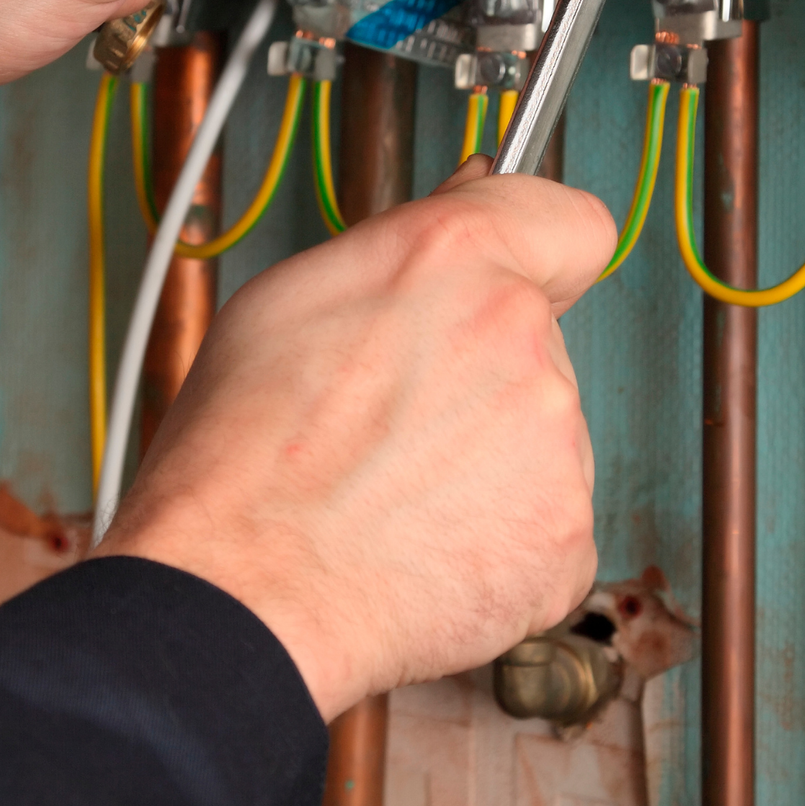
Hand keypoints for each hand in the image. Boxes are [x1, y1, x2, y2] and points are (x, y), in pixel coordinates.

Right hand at [94, 160, 616, 720]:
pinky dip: (491, 538)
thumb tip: (460, 210)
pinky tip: (412, 545)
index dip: (537, 251)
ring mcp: (556, 444)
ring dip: (477, 459)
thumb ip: (394, 252)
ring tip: (381, 494)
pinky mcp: (566, 538)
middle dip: (471, 373)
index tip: (514, 276)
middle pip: (534, 343)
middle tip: (379, 421)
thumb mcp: (280, 305)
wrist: (239, 595)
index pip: (568, 220)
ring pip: (534, 437)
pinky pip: (541, 523)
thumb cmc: (236, 461)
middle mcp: (519, 339)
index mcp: (449, 261)